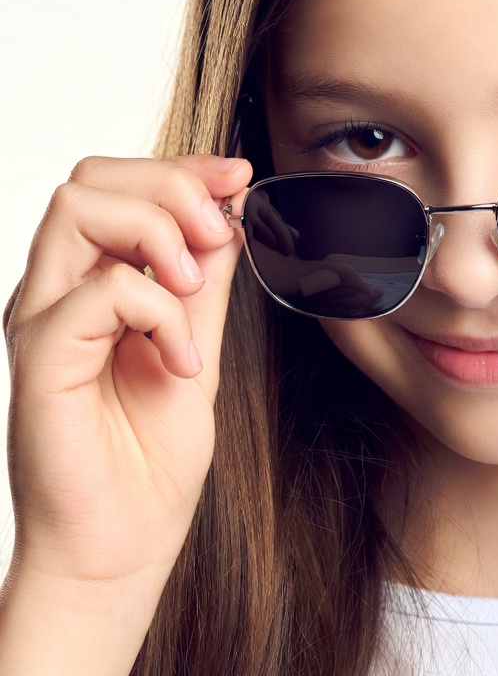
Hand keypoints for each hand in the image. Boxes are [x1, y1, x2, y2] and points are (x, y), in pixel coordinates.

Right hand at [3, 154, 251, 591]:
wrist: (121, 546)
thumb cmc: (150, 459)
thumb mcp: (197, 348)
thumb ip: (204, 286)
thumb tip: (226, 217)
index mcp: (92, 283)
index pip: (120, 187)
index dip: (183, 169)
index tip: (238, 177)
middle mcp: (59, 291)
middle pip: (92, 179)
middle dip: (171, 187)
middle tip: (217, 236)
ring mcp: (43, 319)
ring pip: (78, 208)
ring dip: (158, 232)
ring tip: (194, 289)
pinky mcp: (40, 356)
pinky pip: (97, 290)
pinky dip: (158, 310)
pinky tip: (180, 361)